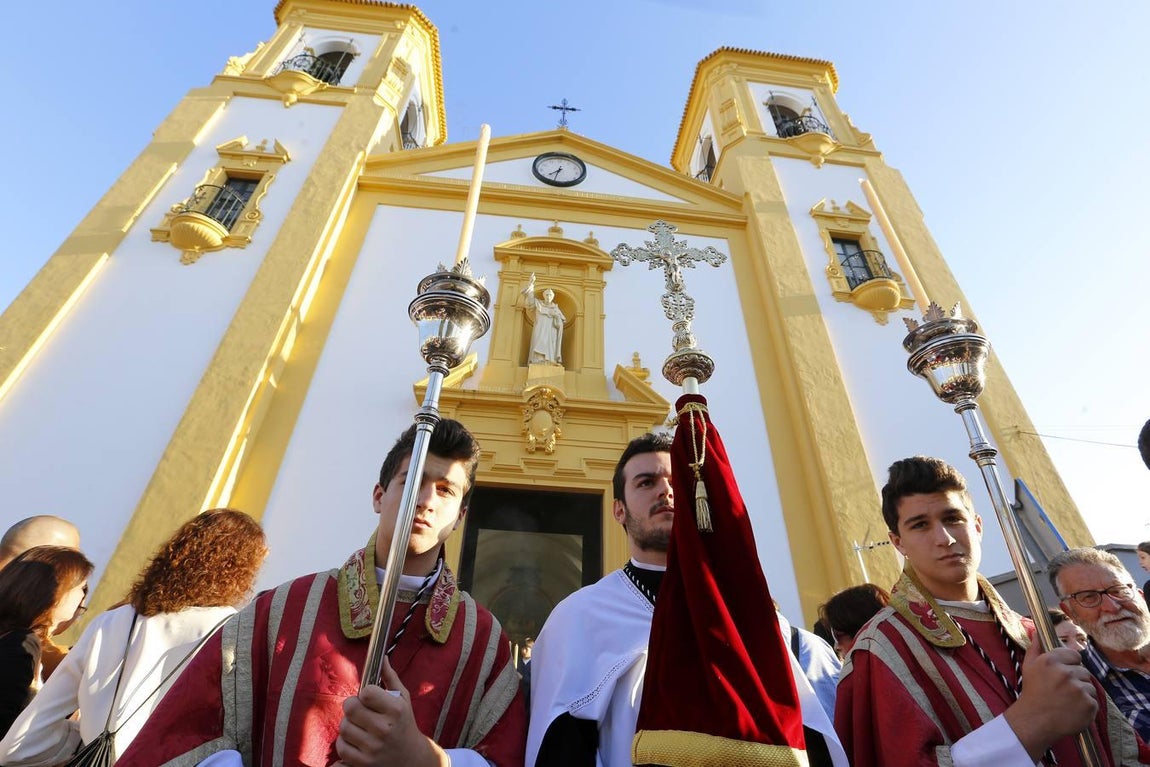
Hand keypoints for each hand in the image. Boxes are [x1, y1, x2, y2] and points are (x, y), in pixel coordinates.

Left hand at [335, 660, 448, 766]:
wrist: (411, 759)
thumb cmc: (405, 724)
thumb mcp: (404, 700)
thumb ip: (390, 678)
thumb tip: (381, 658)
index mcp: (396, 710)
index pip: (366, 692)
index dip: (365, 693)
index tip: (369, 698)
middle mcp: (384, 729)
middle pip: (350, 708)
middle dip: (352, 707)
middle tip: (359, 710)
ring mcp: (373, 748)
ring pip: (344, 728)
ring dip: (348, 725)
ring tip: (360, 727)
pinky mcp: (363, 763)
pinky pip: (341, 747)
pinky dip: (345, 743)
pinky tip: (356, 741)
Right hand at [1004, 637, 1097, 760]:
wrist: (1034, 721)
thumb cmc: (1032, 692)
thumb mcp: (1029, 666)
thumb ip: (1036, 647)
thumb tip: (1037, 632)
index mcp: (1051, 661)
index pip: (1075, 655)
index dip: (1070, 665)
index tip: (1063, 675)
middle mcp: (1066, 673)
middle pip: (1084, 672)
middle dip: (1076, 680)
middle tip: (1063, 691)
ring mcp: (1079, 689)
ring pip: (1090, 686)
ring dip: (1082, 693)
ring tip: (1068, 701)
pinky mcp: (1089, 705)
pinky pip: (1094, 701)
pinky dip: (1087, 706)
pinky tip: (1074, 710)